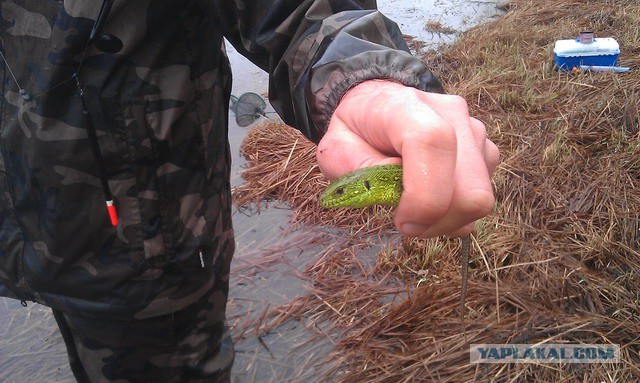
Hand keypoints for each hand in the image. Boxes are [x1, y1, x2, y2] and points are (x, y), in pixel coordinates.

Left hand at [316, 80, 498, 237]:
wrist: (378, 104)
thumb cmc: (355, 131)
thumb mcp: (336, 150)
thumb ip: (362, 172)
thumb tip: (402, 193)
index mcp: (406, 106)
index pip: (434, 143)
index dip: (423, 196)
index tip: (401, 220)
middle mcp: (451, 115)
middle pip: (471, 189)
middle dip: (436, 222)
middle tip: (406, 223)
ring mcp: (474, 132)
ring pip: (478, 199)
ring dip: (445, 221)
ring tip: (415, 209)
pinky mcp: (485, 151)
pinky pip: (479, 198)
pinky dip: (455, 213)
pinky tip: (431, 198)